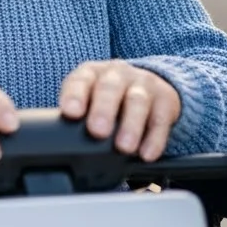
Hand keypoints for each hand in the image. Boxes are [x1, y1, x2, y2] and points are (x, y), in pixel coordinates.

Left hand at [59, 60, 180, 160]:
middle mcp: (117, 74)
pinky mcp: (165, 99)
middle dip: (103, 110)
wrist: (149, 85)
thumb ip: (78, 114)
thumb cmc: (109, 98)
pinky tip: (147, 154)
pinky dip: (155, 139)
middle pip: (110, 88)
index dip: (75, 96)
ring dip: (130, 125)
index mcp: (92, 73)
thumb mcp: (90, 98)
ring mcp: (143, 84)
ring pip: (137, 101)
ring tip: (124, 147)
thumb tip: (61, 140)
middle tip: (97, 131)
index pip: (80, 81)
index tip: (70, 113)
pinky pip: (161, 118)